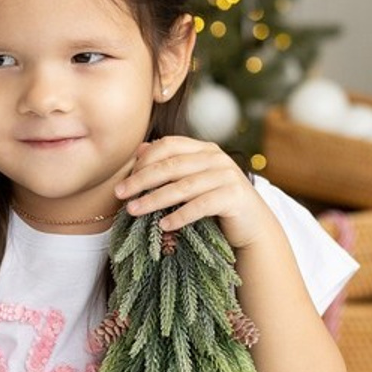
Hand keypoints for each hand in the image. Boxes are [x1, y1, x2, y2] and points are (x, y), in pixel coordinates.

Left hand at [115, 135, 271, 249]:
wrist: (252, 225)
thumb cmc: (215, 204)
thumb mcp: (191, 182)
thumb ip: (170, 165)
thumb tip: (140, 149)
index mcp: (203, 149)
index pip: (168, 145)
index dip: (143, 161)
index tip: (123, 180)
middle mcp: (216, 158)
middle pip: (171, 165)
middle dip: (142, 180)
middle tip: (120, 194)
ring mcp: (228, 175)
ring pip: (183, 186)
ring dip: (155, 199)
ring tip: (134, 211)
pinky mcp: (235, 197)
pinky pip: (202, 205)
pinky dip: (181, 216)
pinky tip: (164, 226)